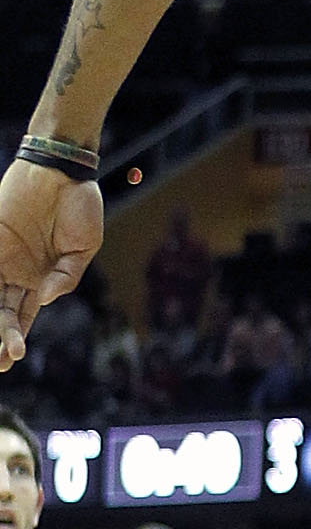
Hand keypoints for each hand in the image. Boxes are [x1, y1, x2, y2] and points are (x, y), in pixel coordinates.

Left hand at [0, 159, 103, 368]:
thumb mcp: (84, 247)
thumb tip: (44, 300)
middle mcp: (16, 271)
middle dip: (0, 338)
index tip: (12, 359)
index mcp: (40, 278)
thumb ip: (67, 276)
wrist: (61, 169)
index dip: (15, 338)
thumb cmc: (80, 205)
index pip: (22, 315)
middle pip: (2, 313)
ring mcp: (2, 255)